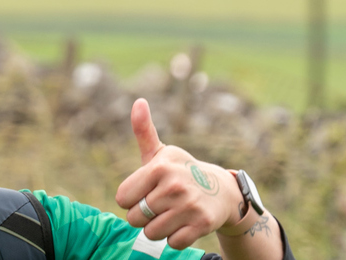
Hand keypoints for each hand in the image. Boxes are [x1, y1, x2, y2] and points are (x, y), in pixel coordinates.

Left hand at [115, 99, 242, 249]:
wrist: (223, 191)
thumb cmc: (182, 172)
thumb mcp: (162, 153)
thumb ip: (143, 131)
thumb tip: (138, 101)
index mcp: (159, 168)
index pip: (122, 198)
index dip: (132, 199)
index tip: (147, 191)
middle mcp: (174, 186)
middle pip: (134, 218)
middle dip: (144, 215)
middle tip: (161, 204)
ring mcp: (189, 206)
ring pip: (151, 233)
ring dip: (158, 228)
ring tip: (172, 214)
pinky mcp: (202, 225)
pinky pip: (171, 243)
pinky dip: (175, 238)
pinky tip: (185, 224)